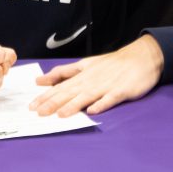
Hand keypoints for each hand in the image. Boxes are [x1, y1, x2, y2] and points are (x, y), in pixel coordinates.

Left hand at [29, 35, 163, 117]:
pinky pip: (110, 98)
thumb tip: (41, 80)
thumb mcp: (85, 64)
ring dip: (74, 105)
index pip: (59, 87)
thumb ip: (63, 73)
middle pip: (70, 92)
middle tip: (39, 113)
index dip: (45, 97)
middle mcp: (91, 81)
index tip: (31, 106)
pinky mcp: (122, 91)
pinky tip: (93, 111)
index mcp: (82, 76)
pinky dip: (102, 104)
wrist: (141, 57)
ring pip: (87, 96)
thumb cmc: (112, 64)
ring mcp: (106, 86)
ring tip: (61, 114)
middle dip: (53, 103)